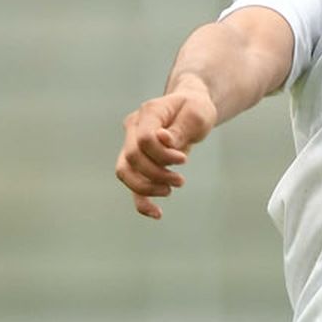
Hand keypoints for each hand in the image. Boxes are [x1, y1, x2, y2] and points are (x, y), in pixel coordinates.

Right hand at [115, 78, 216, 218]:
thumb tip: (163, 139)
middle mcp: (134, 127)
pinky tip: (156, 213)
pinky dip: (141, 201)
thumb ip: (179, 129)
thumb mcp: (196, 116)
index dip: (162, 154)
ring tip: (170, 190)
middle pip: (132, 157)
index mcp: (149, 112)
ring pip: (125, 172)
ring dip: (146, 187)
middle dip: (156, 173)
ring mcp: (132, 144)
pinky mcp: (138, 161)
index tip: (184, 160)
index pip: (144, 138)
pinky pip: (132, 183)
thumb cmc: (196, 110)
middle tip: (181, 180)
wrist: (192, 109)